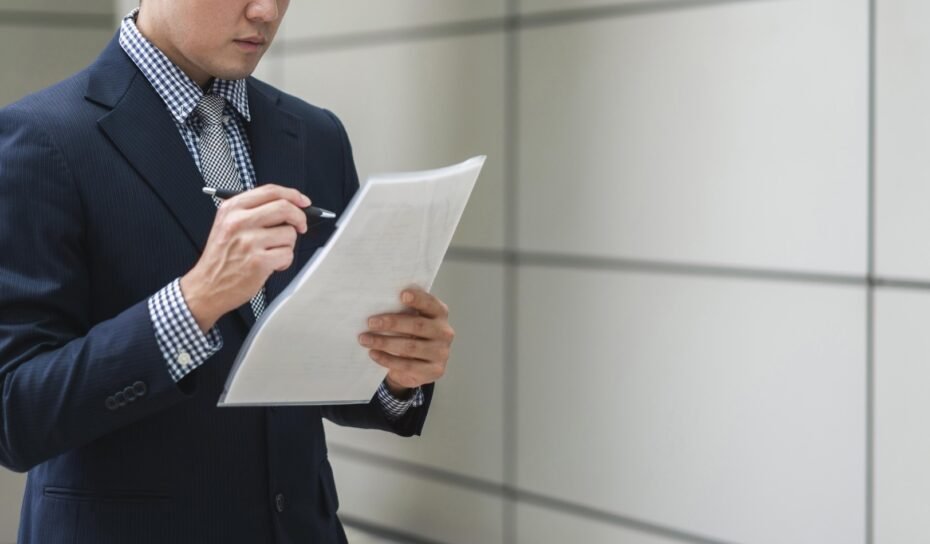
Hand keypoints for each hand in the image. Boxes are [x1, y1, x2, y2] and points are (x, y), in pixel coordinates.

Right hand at [181, 184, 309, 331]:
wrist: (206, 287)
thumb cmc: (221, 257)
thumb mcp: (227, 224)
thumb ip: (254, 211)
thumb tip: (290, 205)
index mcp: (232, 208)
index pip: (270, 191)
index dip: (292, 194)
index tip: (303, 202)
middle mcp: (239, 222)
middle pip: (284, 207)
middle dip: (299, 217)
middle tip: (300, 226)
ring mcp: (249, 242)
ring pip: (289, 233)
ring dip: (287, 245)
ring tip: (271, 252)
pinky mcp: (259, 262)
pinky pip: (288, 254)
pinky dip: (284, 261)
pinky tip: (270, 265)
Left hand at [359, 288, 454, 396]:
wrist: (419, 367)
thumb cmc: (411, 336)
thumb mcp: (411, 321)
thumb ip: (403, 311)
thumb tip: (376, 303)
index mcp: (440, 314)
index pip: (431, 304)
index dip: (418, 299)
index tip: (401, 295)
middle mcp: (444, 332)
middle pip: (418, 325)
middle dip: (392, 323)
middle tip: (370, 322)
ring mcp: (441, 353)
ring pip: (410, 347)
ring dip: (384, 342)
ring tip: (365, 339)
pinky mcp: (434, 371)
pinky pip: (407, 365)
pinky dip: (387, 359)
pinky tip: (373, 353)